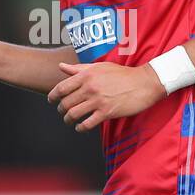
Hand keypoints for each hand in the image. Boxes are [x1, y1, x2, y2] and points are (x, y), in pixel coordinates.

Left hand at [47, 61, 165, 131]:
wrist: (143, 83)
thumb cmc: (122, 74)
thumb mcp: (100, 67)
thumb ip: (78, 69)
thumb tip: (61, 67)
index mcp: (87, 75)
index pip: (62, 87)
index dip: (52, 96)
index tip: (51, 100)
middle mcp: (90, 87)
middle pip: (65, 103)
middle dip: (61, 109)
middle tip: (63, 111)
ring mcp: (98, 101)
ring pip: (73, 114)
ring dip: (68, 119)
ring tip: (70, 120)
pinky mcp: (106, 113)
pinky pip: (87, 124)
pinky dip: (80, 128)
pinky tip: (81, 127)